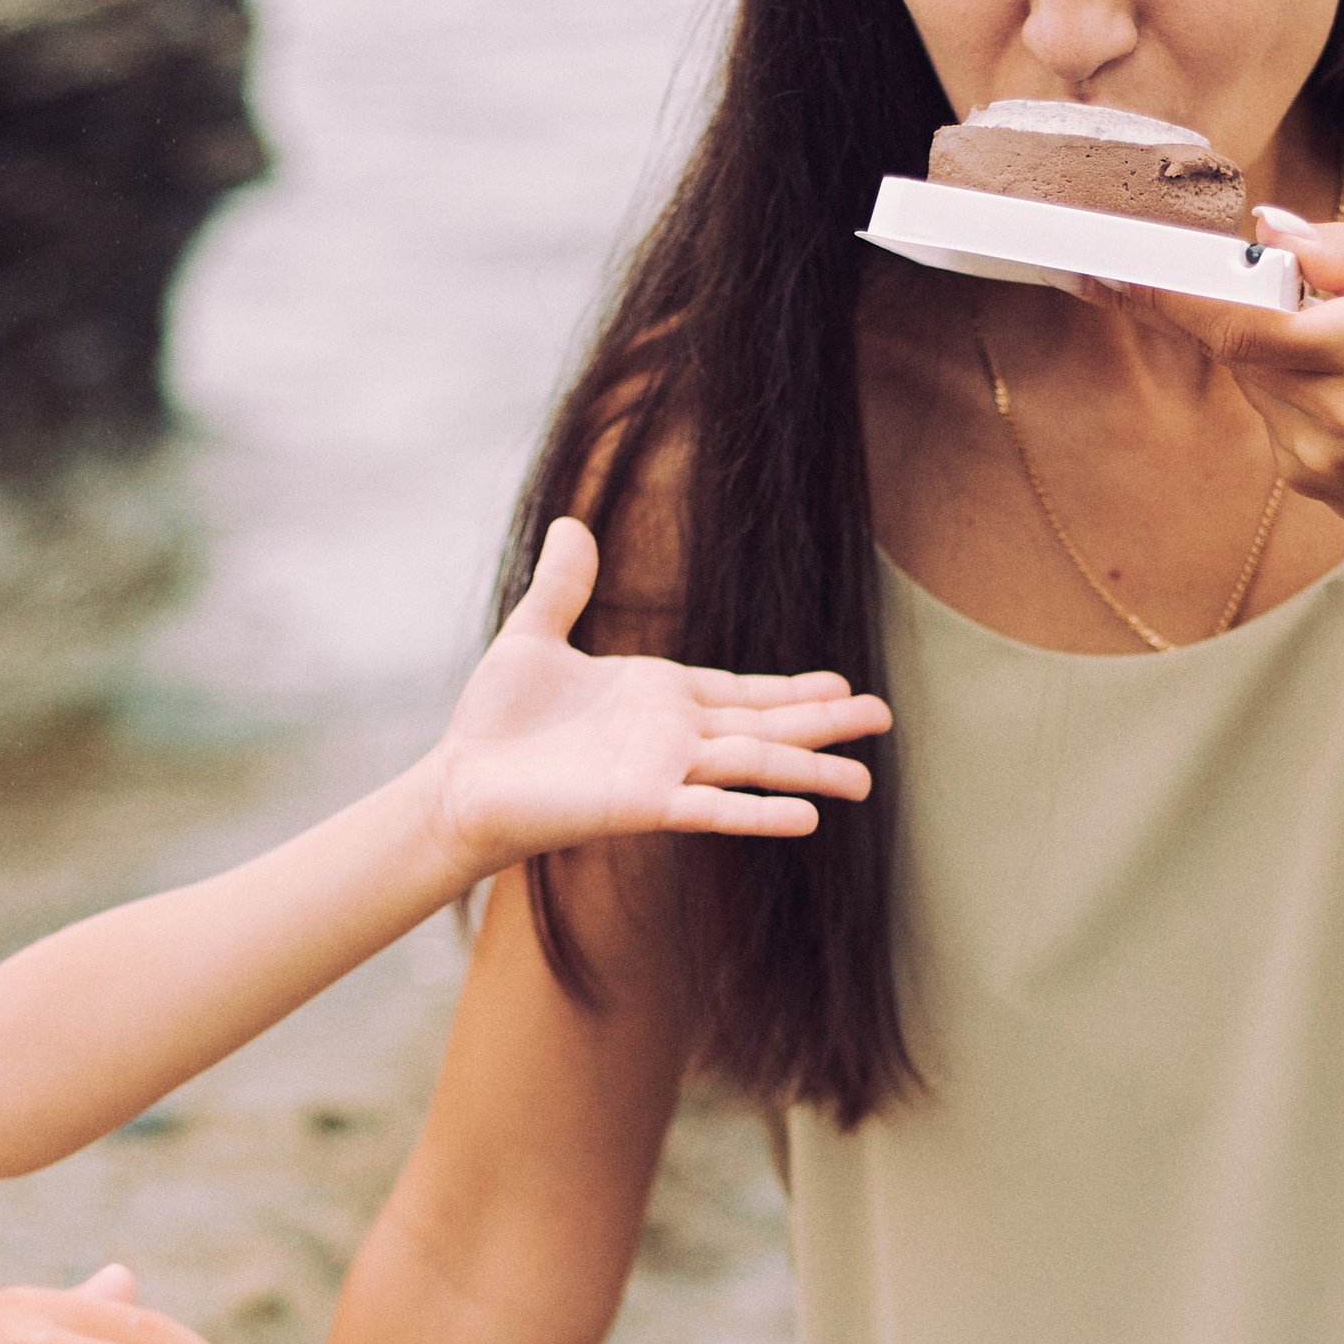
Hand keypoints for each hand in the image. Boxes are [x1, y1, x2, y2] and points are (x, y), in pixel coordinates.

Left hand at [421, 518, 891, 881]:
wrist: (460, 782)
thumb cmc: (494, 722)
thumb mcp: (533, 638)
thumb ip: (563, 587)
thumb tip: (573, 524)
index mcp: (657, 697)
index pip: (741, 692)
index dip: (791, 690)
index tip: (839, 685)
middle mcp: (672, 735)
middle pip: (765, 726)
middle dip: (824, 721)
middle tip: (883, 717)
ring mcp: (663, 771)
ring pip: (753, 764)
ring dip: (810, 769)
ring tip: (866, 778)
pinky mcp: (642, 805)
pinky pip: (712, 809)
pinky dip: (759, 812)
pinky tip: (807, 819)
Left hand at [1114, 213, 1343, 576]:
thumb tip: (1267, 229)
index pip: (1249, 321)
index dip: (1174, 294)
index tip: (1112, 267)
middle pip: (1237, 342)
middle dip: (1233, 299)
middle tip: (1268, 283)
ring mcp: (1316, 455)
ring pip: (1251, 374)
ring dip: (1273, 345)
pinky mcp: (1303, 479)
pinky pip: (1269, 409)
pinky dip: (1290, 385)